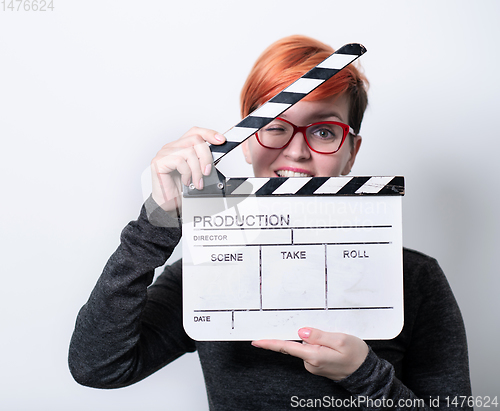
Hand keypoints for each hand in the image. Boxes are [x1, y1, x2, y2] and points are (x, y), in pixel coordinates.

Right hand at [150, 127, 224, 214]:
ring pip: (188, 151)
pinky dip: (187, 173)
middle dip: (206, 156)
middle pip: (195, 139)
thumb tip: (216, 157)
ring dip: (197, 169)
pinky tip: (186, 181)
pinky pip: (179, 160)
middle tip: (207, 172)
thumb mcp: (196, 172)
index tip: (221, 141)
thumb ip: (203, 161)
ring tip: (197, 182)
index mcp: (181, 146)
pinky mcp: (159, 162)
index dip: (209, 133)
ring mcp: (164, 153)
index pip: (195, 132)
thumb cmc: (180, 189)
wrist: (168, 203)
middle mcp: (171, 147)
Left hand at [252, 328, 368, 380]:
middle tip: (327, 335)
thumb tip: (300, 332)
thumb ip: (318, 335)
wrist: (366, 372)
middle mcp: (310, 363)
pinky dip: (318, 345)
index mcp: (314, 356)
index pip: (286, 348)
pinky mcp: (317, 365)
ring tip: (334, 340)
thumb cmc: (356, 355)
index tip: (257, 341)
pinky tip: (331, 345)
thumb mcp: (340, 339)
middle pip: (297, 344)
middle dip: (306, 335)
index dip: (270, 344)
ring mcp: (313, 365)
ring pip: (305, 346)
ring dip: (315, 340)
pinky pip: (311, 351)